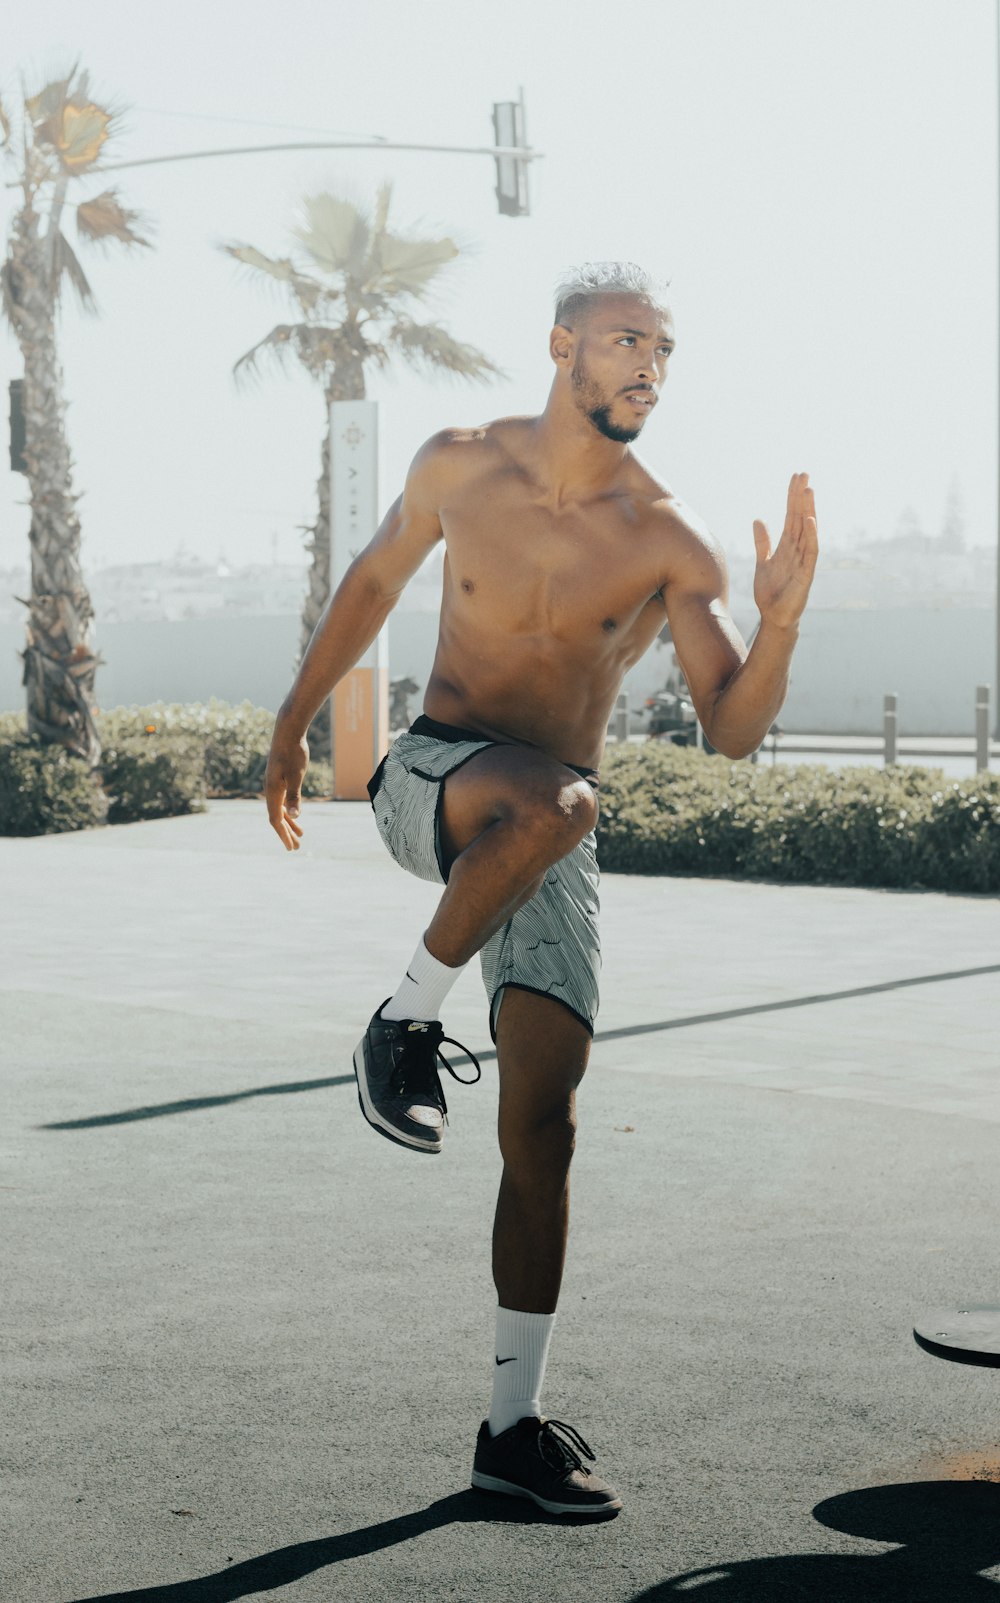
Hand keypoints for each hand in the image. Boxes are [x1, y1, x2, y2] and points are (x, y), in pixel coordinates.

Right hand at [265, 720, 308, 850]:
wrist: (288, 732)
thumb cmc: (293, 753)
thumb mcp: (296, 775)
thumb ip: (294, 796)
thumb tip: (294, 816)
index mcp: (272, 792)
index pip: (276, 820)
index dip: (283, 835)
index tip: (291, 848)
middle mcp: (271, 790)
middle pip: (277, 818)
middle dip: (287, 833)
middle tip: (297, 848)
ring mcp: (274, 784)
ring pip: (280, 809)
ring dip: (290, 823)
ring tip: (301, 835)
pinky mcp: (279, 778)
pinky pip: (282, 800)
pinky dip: (289, 810)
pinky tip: (296, 814)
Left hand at [752, 472, 818, 629]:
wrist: (774, 617)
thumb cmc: (771, 592)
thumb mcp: (762, 562)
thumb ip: (762, 542)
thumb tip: (758, 519)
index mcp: (787, 545)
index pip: (790, 516)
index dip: (792, 497)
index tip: (794, 477)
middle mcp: (798, 549)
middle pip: (800, 518)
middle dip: (801, 497)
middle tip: (804, 474)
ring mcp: (804, 561)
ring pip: (807, 531)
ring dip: (808, 510)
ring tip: (808, 490)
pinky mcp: (806, 574)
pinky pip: (811, 552)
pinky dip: (811, 536)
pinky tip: (809, 520)